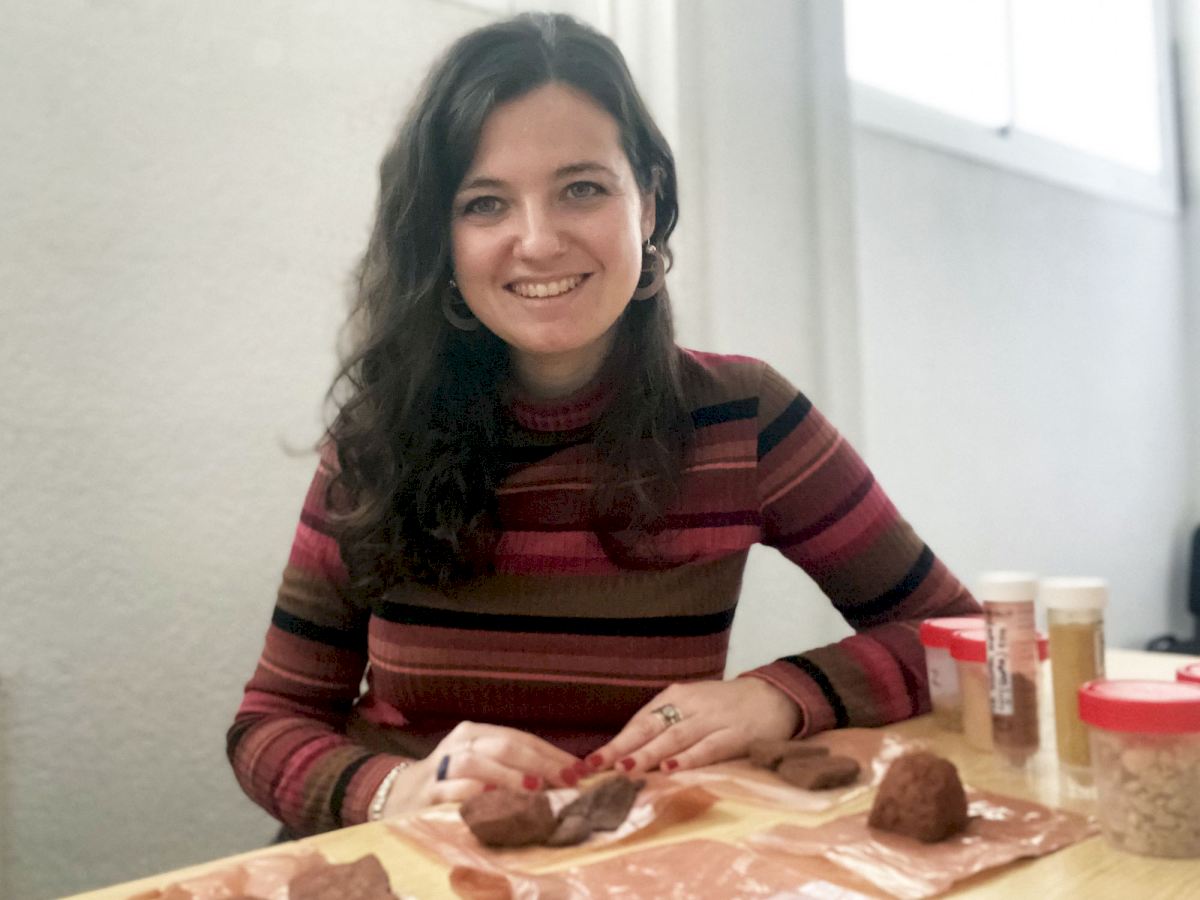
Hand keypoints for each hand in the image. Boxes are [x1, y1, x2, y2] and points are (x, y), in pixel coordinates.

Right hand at [381, 721, 584, 816]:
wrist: (398, 795)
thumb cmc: (451, 781)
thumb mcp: (481, 766)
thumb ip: (513, 767)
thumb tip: (562, 776)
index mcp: (476, 733)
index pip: (520, 738)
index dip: (550, 753)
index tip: (578, 770)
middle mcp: (460, 743)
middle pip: (502, 745)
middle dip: (538, 762)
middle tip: (565, 780)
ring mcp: (441, 766)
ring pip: (476, 762)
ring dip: (508, 775)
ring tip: (534, 788)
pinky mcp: (426, 793)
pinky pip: (451, 789)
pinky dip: (473, 792)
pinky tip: (493, 798)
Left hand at [586, 677, 802, 775]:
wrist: (773, 695)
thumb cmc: (725, 706)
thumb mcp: (691, 707)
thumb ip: (664, 726)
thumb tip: (626, 753)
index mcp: (675, 697)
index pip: (639, 720)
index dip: (614, 741)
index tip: (588, 762)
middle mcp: (689, 705)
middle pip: (650, 728)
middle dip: (621, 748)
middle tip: (595, 766)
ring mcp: (712, 719)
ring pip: (675, 737)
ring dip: (649, 754)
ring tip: (625, 768)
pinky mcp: (734, 734)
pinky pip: (708, 748)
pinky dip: (689, 758)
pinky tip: (671, 768)